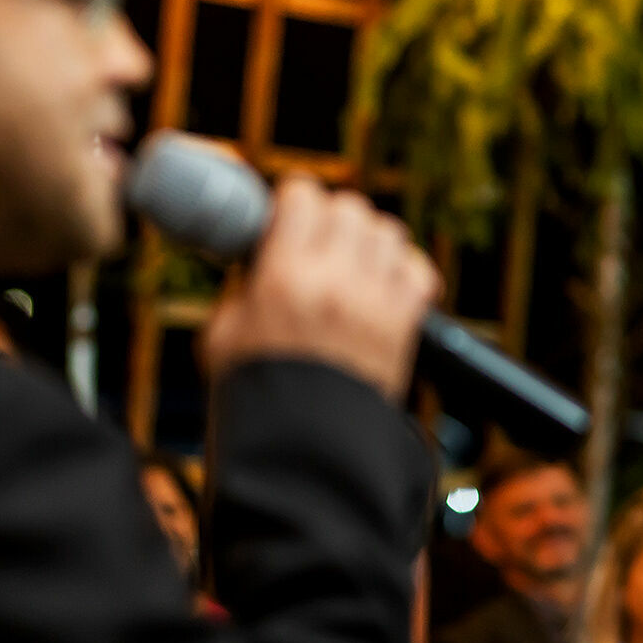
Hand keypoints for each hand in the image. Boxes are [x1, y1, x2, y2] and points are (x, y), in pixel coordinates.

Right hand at [202, 176, 440, 400]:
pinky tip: (383, 286)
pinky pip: (420, 270)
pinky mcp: (406, 325)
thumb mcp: (223, 332)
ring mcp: (377, 302)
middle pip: (350, 207)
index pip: (303, 195)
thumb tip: (258, 256)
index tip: (286, 218)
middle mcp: (337, 281)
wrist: (307, 447)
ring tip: (351, 264)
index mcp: (285, 277)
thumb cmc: (258, 394)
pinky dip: (405, 269)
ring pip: (388, 232)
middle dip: (332, 218)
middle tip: (318, 242)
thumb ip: (244, 285)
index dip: (293, 201)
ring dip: (369, 240)